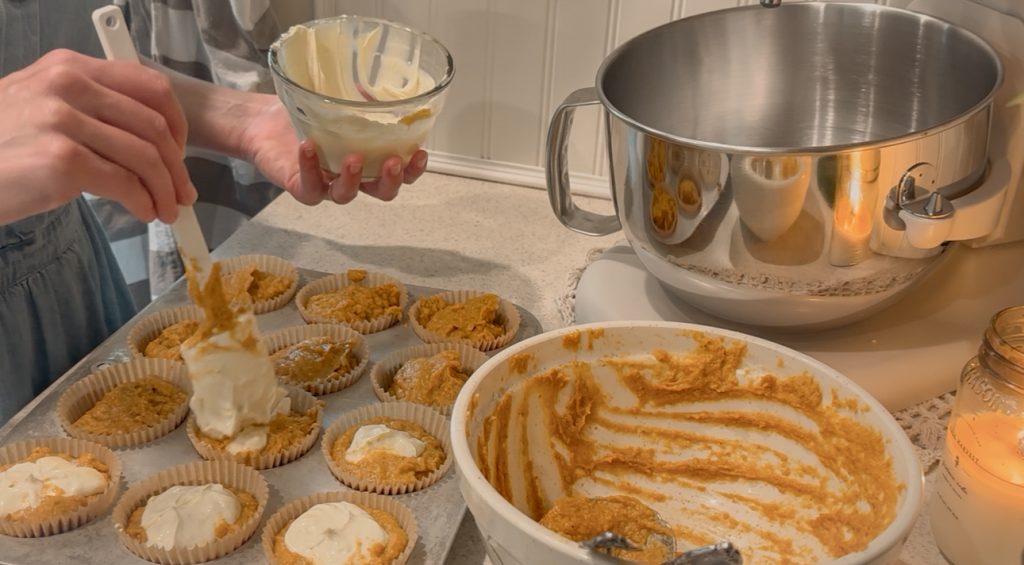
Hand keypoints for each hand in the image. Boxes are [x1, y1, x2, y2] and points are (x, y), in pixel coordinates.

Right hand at [0, 49, 195, 224]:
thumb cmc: (0, 146)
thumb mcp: (40, 106)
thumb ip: (90, 108)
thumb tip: (152, 140)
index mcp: (70, 67)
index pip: (149, 86)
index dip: (177, 123)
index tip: (180, 152)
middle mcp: (68, 86)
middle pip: (154, 125)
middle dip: (176, 165)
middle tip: (182, 192)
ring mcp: (64, 120)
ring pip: (145, 156)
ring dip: (164, 189)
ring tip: (165, 209)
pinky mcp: (62, 159)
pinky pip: (125, 183)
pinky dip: (143, 201)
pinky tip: (143, 212)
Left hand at [239, 94, 427, 204]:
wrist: (265, 122)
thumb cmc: (306, 114)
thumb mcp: (340, 102)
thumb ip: (364, 100)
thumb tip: (389, 88)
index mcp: (369, 161)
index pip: (400, 173)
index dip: (413, 169)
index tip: (420, 153)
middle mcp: (352, 178)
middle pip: (380, 192)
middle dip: (391, 180)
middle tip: (393, 162)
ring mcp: (326, 185)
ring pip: (346, 195)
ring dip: (354, 179)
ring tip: (354, 158)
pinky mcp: (301, 187)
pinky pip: (309, 187)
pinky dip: (310, 167)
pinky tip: (309, 147)